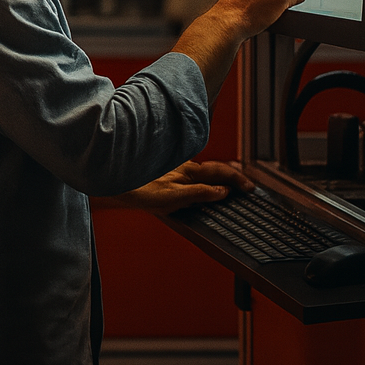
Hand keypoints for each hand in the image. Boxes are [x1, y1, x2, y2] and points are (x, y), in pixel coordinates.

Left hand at [110, 161, 253, 213]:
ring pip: (201, 169)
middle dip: (232, 176)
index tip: (250, 188)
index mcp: (188, 171)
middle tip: (246, 186)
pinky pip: (189, 173)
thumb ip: (199, 193)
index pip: (221, 172)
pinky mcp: (165, 172)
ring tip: (230, 185)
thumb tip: (223, 191)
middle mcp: (183, 166)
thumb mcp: (173, 197)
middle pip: (214, 168)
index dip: (238, 180)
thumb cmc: (140, 190)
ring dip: (218, 175)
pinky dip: (201, 178)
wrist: (114, 181)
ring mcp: (174, 167)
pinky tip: (200, 184)